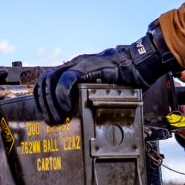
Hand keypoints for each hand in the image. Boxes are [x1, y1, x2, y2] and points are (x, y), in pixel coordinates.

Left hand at [34, 21, 181, 123]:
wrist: (140, 64)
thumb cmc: (126, 79)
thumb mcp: (102, 88)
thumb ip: (90, 96)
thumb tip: (81, 116)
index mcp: (75, 68)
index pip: (48, 80)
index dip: (43, 99)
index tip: (49, 116)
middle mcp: (74, 64)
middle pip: (45, 80)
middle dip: (44, 104)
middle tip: (53, 121)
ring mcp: (80, 64)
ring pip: (51, 80)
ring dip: (51, 102)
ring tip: (60, 118)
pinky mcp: (88, 67)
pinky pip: (66, 80)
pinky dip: (61, 96)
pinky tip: (67, 109)